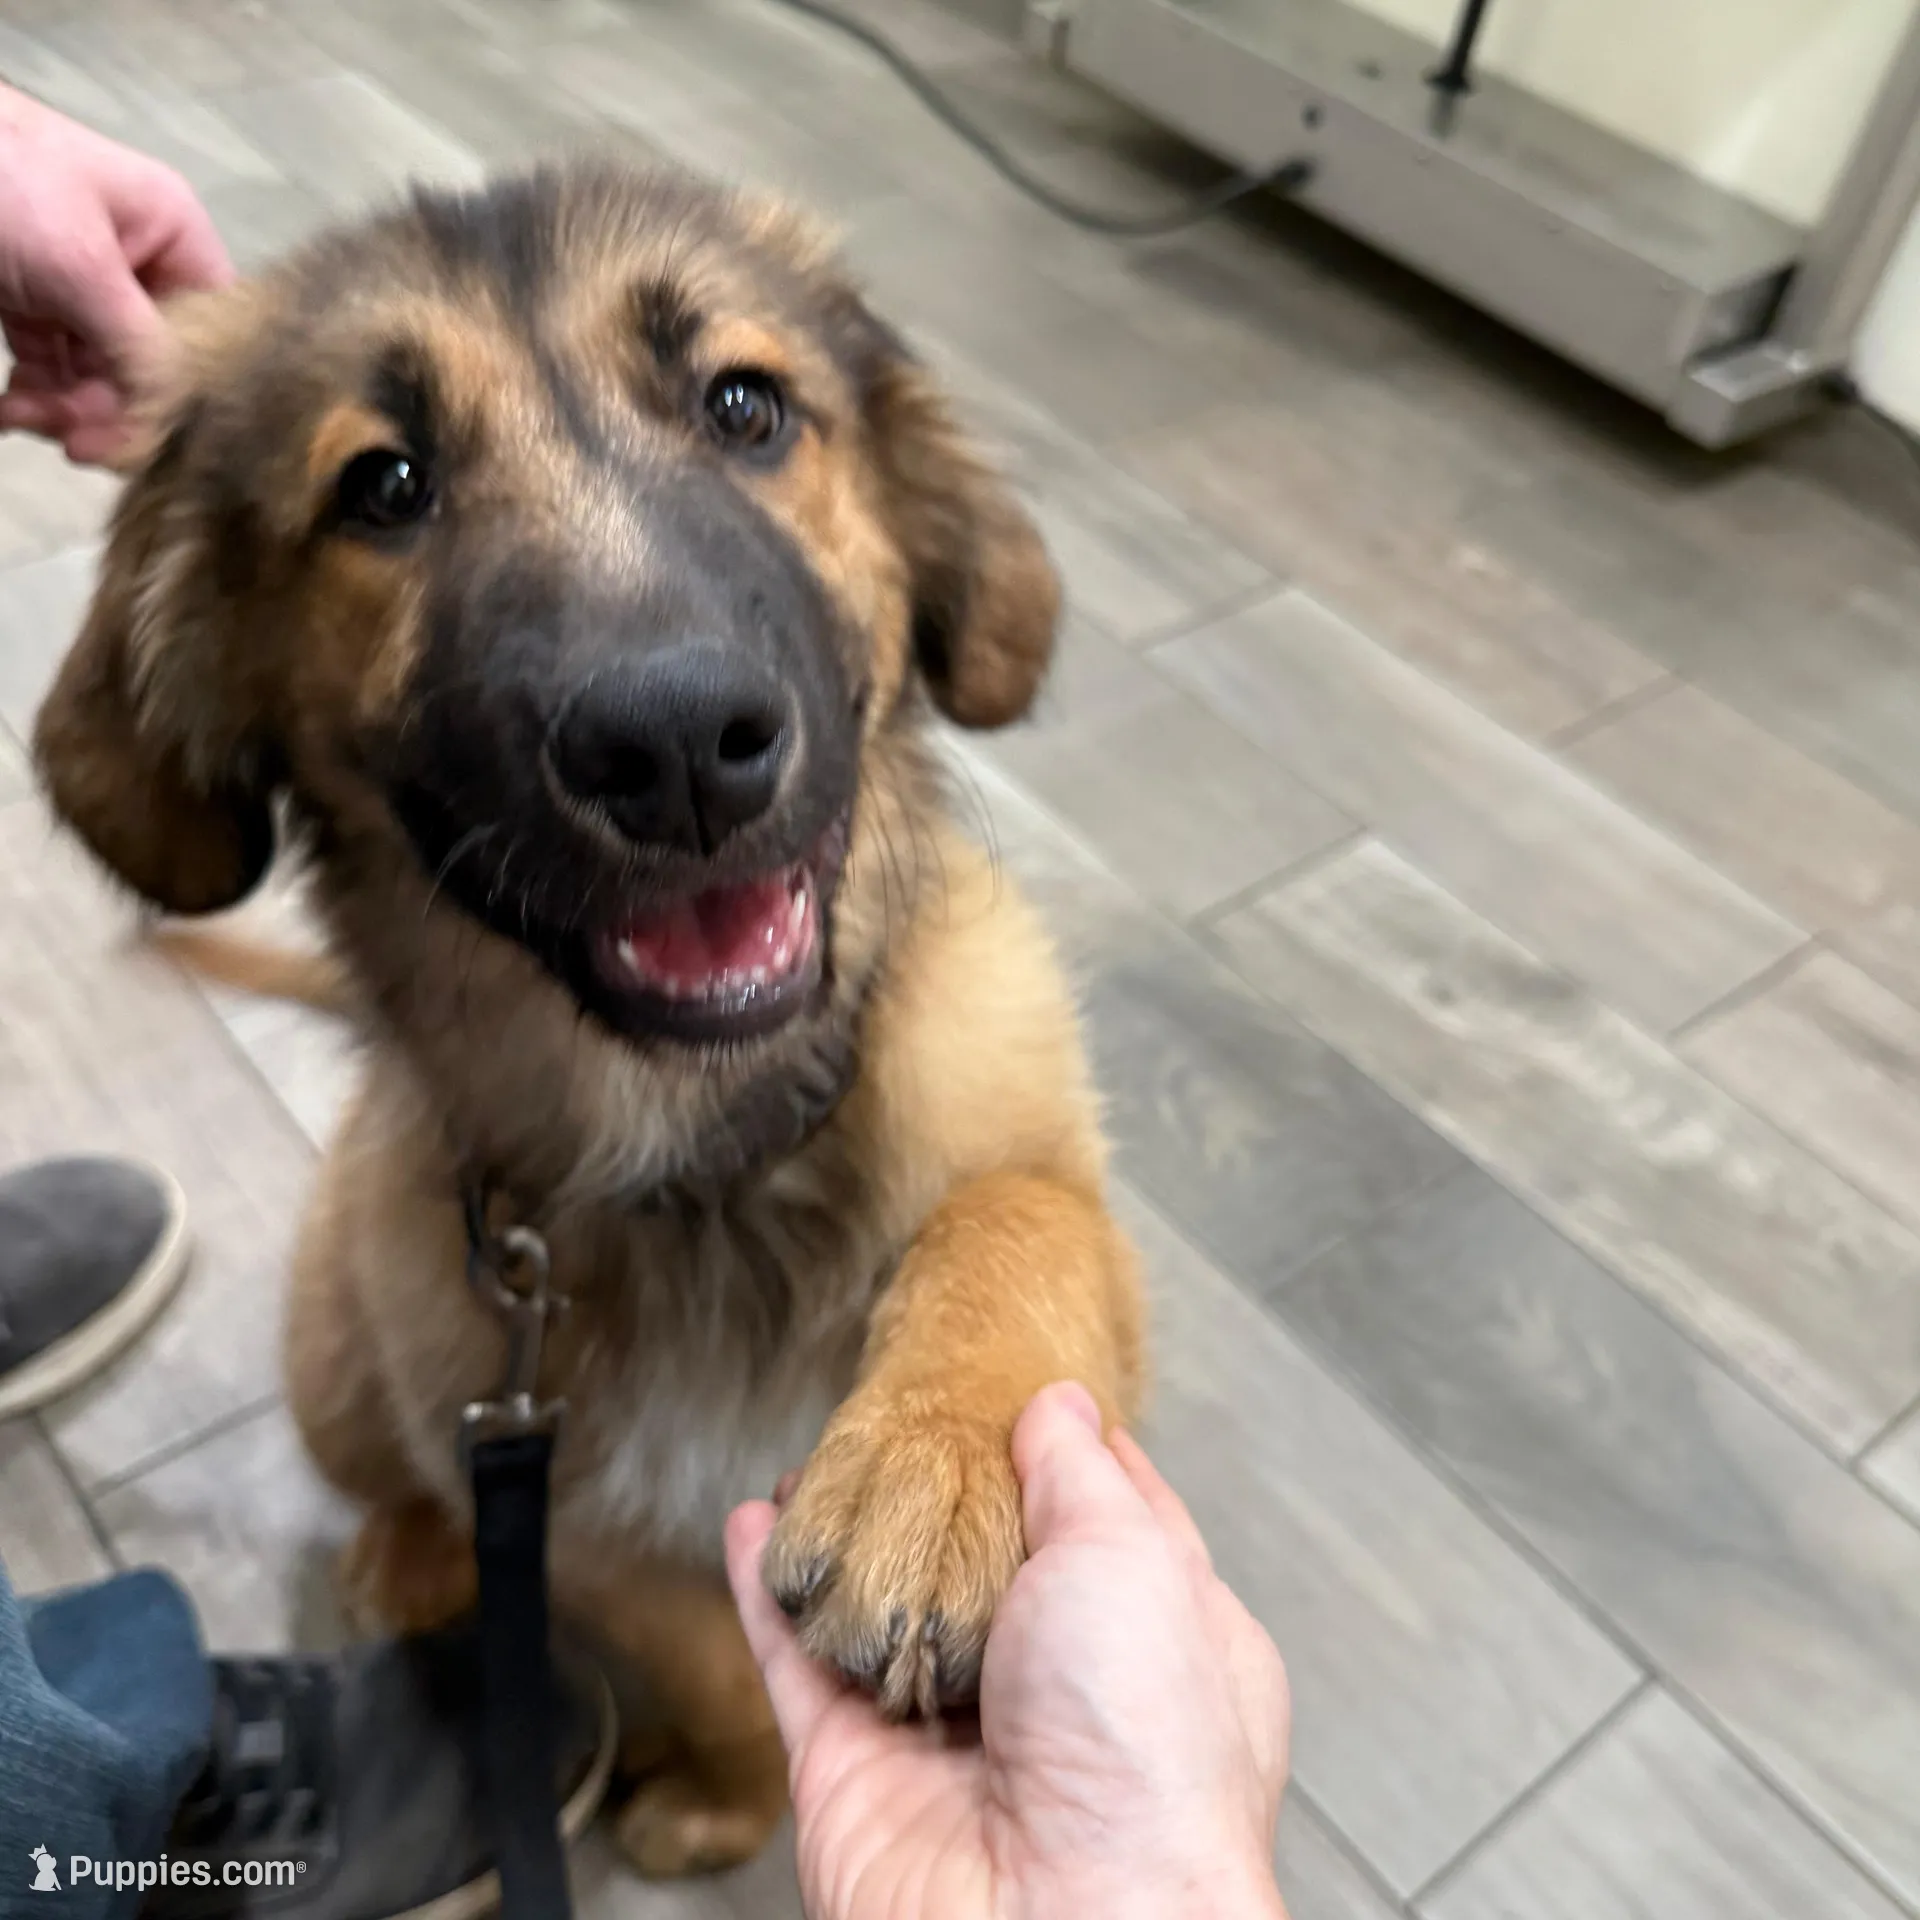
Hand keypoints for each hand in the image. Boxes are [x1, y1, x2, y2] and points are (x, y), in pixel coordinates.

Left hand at [0, 85, 230, 463]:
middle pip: (154, 367)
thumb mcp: (79, 265)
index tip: (153, 432)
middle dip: (111, 408)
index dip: (194, 389)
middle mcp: (141, 265)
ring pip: (101, 377)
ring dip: (65, 410)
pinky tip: (10, 409)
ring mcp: (85, 287)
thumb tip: (174, 421)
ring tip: (20, 414)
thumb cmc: (1, 178)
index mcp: (174, 236)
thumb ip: (138, 346)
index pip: (215, 333)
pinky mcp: (34, 301)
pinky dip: (35, 395)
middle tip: (74, 441)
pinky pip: (53, 368)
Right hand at [726, 1382, 1291, 1919]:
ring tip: (818, 1462)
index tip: (1020, 1391)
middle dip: (942, 1493)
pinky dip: (771, 1592)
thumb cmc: (1140, 1746)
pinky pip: (800, 1660)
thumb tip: (1060, 1405)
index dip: (1063, 1454)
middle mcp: (1059, 1687)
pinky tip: (756, 1527)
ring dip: (848, 1534)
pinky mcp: (857, 1766)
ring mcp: (953, 1729)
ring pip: (886, 1606)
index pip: (1107, 1521)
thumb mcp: (1133, 1557)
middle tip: (901, 1420)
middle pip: (985, 1560)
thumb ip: (1081, 1474)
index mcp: (1157, 1636)